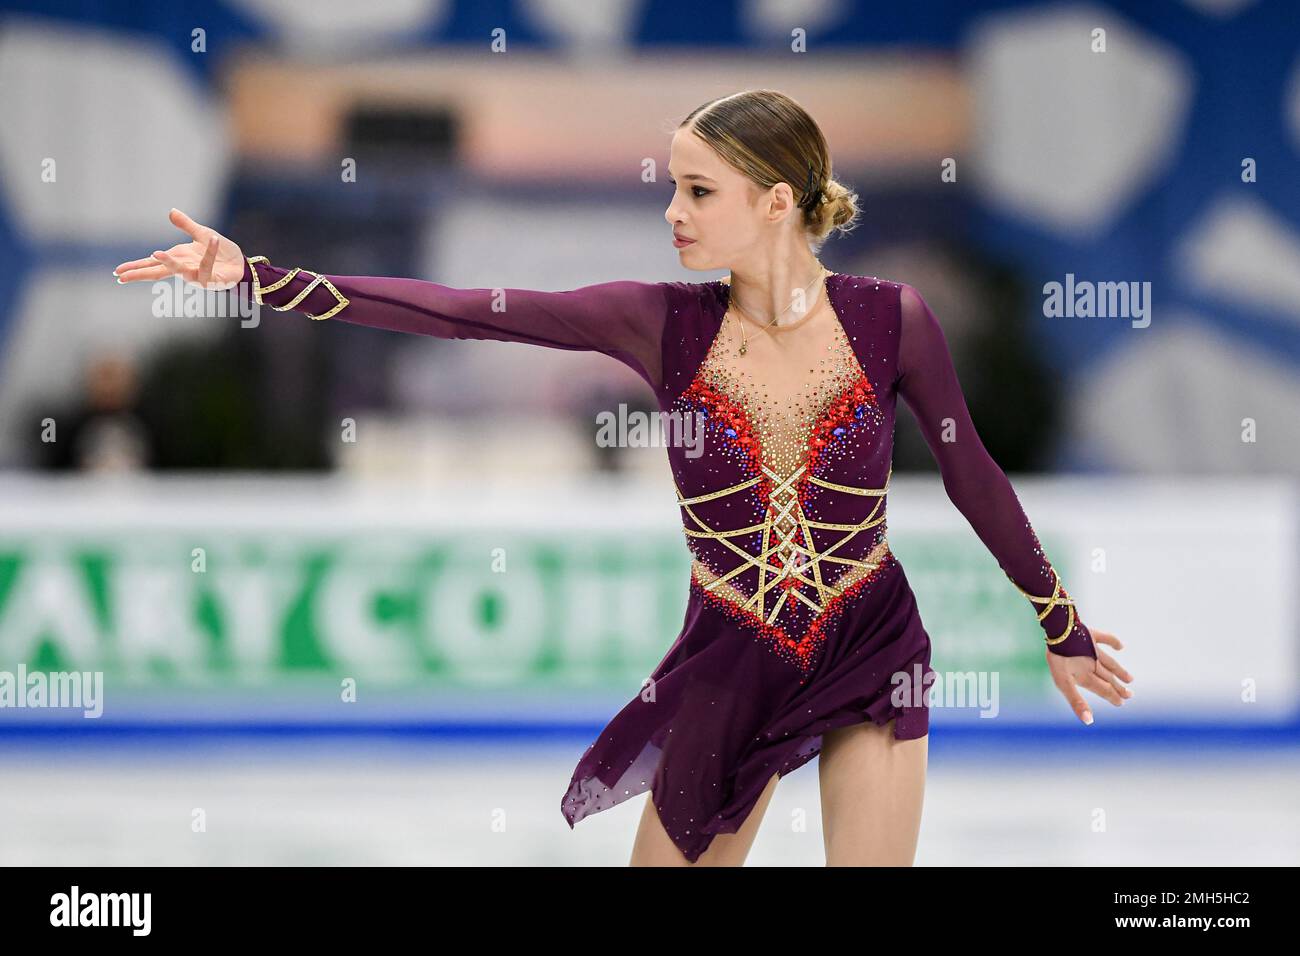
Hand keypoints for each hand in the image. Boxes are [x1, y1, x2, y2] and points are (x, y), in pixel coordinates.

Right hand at [113, 208, 244, 289]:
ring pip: (180, 271)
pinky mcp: (212, 280)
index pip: (153, 263)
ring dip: (168, 262)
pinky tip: (212, 240)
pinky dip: (209, 252)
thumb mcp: (202, 233)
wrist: (241, 263)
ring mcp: (197, 276)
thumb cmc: (221, 252)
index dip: (136, 267)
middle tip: (122, 276)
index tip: (118, 272)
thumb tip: (170, 212)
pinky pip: (207, 266)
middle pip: (158, 272)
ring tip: (155, 253)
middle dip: (140, 273)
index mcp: (178, 258)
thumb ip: (186, 225)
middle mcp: (184, 268)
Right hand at [1047, 629, 1131, 725]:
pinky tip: (1121, 647)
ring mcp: (1090, 650)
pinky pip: (1105, 639)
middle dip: (1117, 687)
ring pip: (1109, 663)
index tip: (1121, 703)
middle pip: (1106, 678)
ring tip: (1130, 679)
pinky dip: (1114, 642)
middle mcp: (1087, 665)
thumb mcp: (1065, 683)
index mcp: (1082, 676)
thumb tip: (1088, 722)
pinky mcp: (1091, 635)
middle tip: (1129, 695)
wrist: (1055, 634)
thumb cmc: (1057, 660)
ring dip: (1119, 670)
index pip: (1101, 688)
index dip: (1111, 696)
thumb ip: (1076, 701)